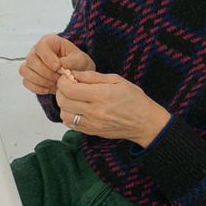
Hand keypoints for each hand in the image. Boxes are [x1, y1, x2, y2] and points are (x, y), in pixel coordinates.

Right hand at [20, 34, 95, 94]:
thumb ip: (72, 61)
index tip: (58, 67)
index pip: (41, 46)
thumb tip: (61, 64)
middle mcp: (36, 51)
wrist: (75, 75)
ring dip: (40, 80)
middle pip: (31, 60)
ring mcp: (30, 64)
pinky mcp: (29, 76)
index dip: (47, 57)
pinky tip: (49, 88)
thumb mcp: (81, 60)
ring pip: (25, 71)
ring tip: (54, 83)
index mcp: (49, 42)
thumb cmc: (77, 64)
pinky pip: (26, 82)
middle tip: (58, 78)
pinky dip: (37, 87)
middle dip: (45, 72)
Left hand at [55, 70, 170, 146]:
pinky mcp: (91, 132)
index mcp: (101, 95)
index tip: (66, 77)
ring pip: (64, 114)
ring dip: (63, 104)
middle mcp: (95, 111)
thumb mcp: (116, 80)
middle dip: (61, 91)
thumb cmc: (133, 99)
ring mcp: (92, 124)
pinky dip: (68, 115)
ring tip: (72, 98)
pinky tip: (76, 108)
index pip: (70, 89)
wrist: (145, 123)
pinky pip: (70, 124)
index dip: (63, 81)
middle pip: (63, 101)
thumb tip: (73, 73)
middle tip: (67, 86)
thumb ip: (92, 76)